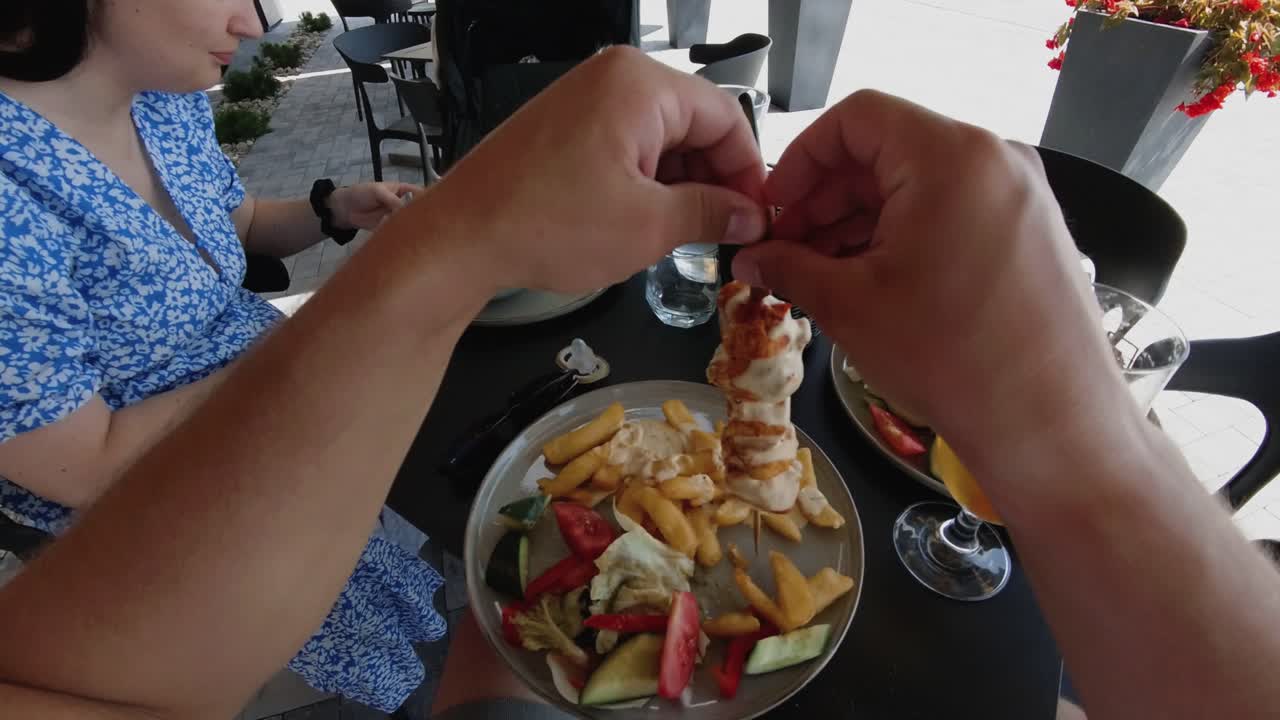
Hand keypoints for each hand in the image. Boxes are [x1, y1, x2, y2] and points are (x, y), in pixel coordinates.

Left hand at [329, 182, 420, 229]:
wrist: (345, 209)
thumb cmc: (362, 193)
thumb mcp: (378, 192)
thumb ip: (392, 200)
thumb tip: (407, 210)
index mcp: (401, 191)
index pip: (417, 192)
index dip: (426, 197)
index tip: (432, 205)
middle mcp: (400, 204)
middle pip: (414, 209)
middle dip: (419, 214)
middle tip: (425, 221)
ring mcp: (395, 216)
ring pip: (406, 220)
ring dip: (409, 224)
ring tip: (413, 228)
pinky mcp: (389, 227)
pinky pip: (397, 229)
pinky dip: (399, 232)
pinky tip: (401, 233)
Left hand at [417, 46, 768, 293]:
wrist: (461, 238)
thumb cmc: (542, 224)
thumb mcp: (648, 227)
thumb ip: (711, 214)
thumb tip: (748, 216)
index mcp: (640, 85)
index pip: (727, 116)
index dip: (748, 171)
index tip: (756, 215)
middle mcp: (612, 77)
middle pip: (695, 123)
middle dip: (712, 179)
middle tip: (722, 232)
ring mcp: (585, 97)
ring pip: (661, 137)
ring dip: (678, 184)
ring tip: (679, 234)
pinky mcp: (566, 123)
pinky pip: (627, 143)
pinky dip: (644, 180)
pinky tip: (644, 221)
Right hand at [732, 90, 1133, 490]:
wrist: (1051, 421)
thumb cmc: (952, 356)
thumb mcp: (850, 304)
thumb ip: (789, 267)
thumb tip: (751, 258)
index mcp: (949, 155)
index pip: (856, 118)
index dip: (802, 158)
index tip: (774, 207)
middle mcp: (994, 157)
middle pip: (888, 149)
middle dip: (827, 197)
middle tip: (787, 249)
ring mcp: (1020, 193)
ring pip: (920, 182)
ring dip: (861, 220)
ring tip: (822, 274)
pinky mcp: (1032, 229)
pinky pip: (954, 208)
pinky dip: (906, 234)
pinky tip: (873, 282)